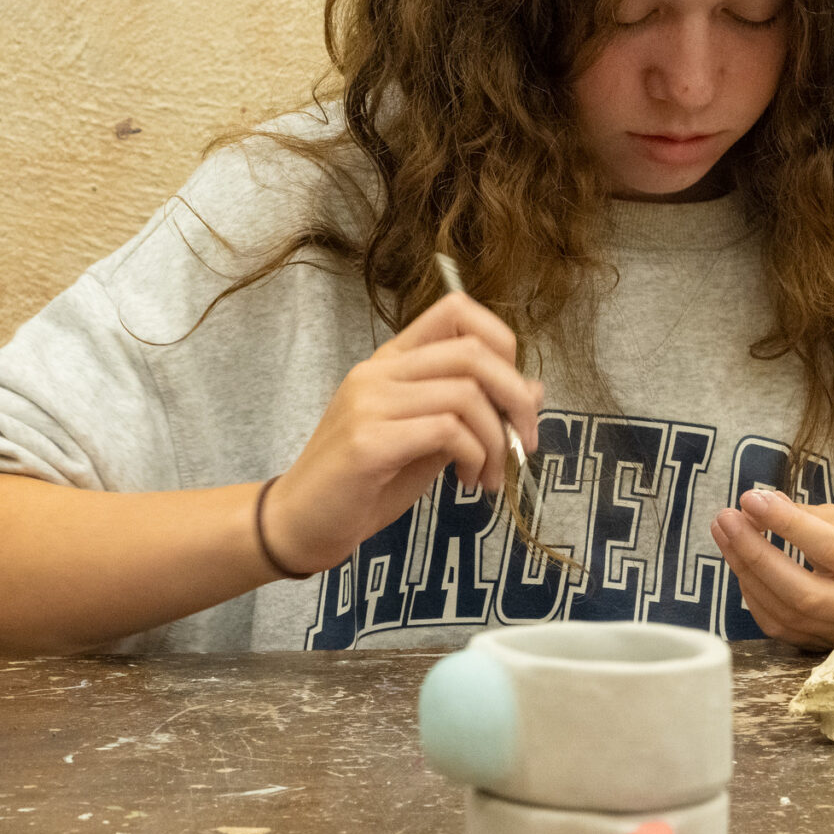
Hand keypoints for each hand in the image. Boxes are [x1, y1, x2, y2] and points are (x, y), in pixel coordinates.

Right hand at [262, 292, 540, 576]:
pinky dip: (473, 457)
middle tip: (526, 442)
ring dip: (496, 441)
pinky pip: (447, 430)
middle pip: (473, 352)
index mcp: (392, 362)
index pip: (456, 310)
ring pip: (466, 394)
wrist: (300, 524)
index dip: (502, 343)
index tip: (514, 395)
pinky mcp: (368, 440)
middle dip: (516, 399)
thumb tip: (533, 390)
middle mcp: (379, 372)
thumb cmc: (363, 485)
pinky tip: (465, 482)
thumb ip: (473, 412)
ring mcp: (369, 402)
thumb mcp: (430, 442)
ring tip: (488, 475)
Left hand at [709, 488, 833, 649]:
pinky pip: (778, 626)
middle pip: (804, 592)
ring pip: (786, 614)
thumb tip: (760, 504)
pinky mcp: (823, 647)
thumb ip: (809, 515)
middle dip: (756, 555)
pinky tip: (740, 564)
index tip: (751, 500)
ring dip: (746, 572)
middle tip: (726, 520)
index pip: (830, 548)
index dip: (787, 524)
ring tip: (725, 534)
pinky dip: (753, 595)